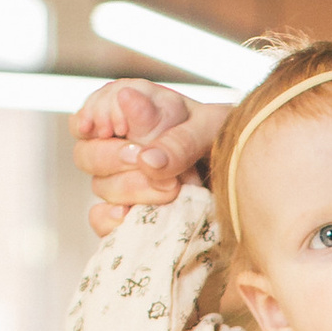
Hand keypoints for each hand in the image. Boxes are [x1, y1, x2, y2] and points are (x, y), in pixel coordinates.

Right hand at [73, 78, 225, 239]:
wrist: (244, 175)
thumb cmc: (224, 138)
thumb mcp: (210, 129)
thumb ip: (179, 140)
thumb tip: (145, 160)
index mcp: (131, 111)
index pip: (90, 114)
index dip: (94, 121)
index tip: (112, 128)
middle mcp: (118, 145)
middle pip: (87, 155)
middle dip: (117, 159)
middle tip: (151, 165)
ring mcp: (120, 180)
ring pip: (100, 187)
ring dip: (132, 189)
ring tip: (173, 189)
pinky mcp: (126, 211)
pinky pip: (101, 219)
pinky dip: (112, 219)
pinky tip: (130, 215)